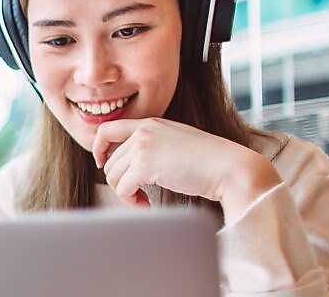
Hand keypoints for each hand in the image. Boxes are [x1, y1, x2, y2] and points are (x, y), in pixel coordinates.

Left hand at [91, 118, 280, 215]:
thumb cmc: (209, 161)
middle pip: (109, 161)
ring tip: (144, 200)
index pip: (108, 129)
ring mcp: (142, 147)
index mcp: (150, 123)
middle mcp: (143, 131)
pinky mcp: (144, 166)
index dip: (99, 148)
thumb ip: (154, 145)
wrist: (229, 168)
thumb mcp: (176, 142)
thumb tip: (130, 165)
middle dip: (119, 181)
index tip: (103, 163)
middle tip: (137, 194)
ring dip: (125, 193)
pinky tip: (146, 205)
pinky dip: (131, 202)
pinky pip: (122, 189)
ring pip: (113, 176)